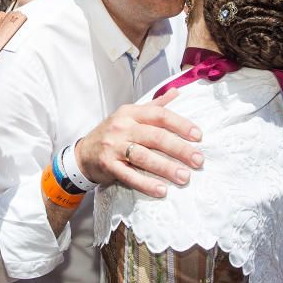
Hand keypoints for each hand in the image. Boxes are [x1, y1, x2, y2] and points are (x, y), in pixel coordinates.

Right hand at [75, 88, 202, 197]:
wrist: (83, 153)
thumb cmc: (113, 133)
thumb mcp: (130, 115)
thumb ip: (154, 106)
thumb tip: (177, 91)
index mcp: (131, 113)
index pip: (159, 115)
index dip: (180, 124)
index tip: (198, 136)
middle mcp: (122, 127)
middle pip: (155, 136)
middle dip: (179, 149)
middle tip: (198, 160)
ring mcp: (114, 146)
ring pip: (144, 156)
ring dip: (166, 168)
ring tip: (184, 177)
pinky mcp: (108, 165)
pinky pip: (129, 175)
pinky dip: (146, 183)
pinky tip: (161, 190)